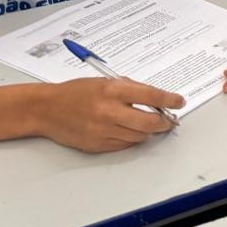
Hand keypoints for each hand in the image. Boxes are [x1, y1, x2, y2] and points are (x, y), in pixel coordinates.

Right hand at [37, 78, 183, 152]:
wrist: (47, 109)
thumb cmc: (77, 92)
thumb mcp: (106, 81)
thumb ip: (132, 89)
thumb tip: (157, 98)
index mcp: (113, 90)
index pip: (151, 96)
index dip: (170, 100)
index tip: (180, 101)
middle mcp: (109, 111)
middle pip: (150, 122)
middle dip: (164, 122)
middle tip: (169, 120)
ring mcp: (103, 131)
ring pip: (139, 136)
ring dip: (148, 130)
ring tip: (146, 123)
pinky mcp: (97, 145)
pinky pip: (124, 145)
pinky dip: (131, 138)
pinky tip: (127, 130)